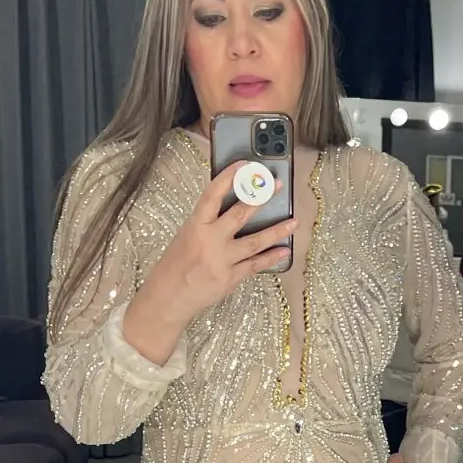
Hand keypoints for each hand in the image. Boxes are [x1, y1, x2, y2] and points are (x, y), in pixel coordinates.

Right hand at [122, 169, 296, 363]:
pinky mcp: (231, 278)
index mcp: (196, 226)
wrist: (169, 297)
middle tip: (278, 186)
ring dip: (277, 230)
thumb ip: (208, 222)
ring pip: (255, 242)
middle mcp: (210, 241)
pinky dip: (272, 257)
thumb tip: (233, 203)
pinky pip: (256, 265)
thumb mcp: (187, 235)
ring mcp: (222, 261)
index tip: (245, 165)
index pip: (213, 195)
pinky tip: (285, 250)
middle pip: (240, 215)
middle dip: (261, 198)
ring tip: (294, 221)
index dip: (230, 177)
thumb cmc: (176, 264)